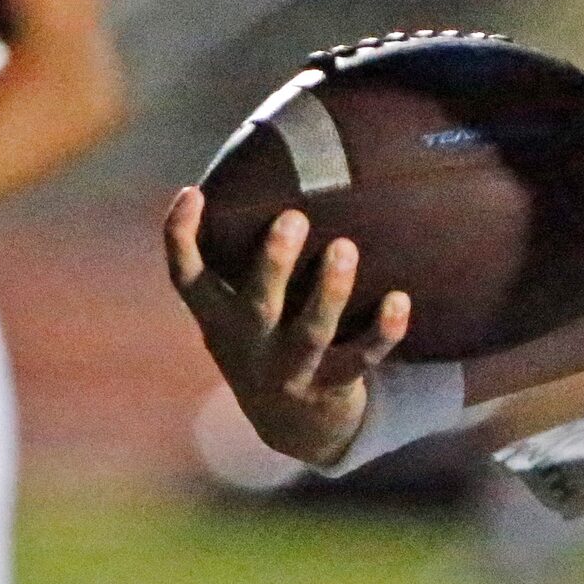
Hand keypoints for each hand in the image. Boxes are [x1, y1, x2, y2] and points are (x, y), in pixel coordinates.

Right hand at [162, 187, 410, 466]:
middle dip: (272, 264)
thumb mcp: (241, 303)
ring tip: (346, 249)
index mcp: (220, 319)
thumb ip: (245, 250)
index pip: (188, 278)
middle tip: (292, 217)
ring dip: (329, 294)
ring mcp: (289, 371)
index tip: (193, 192)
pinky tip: (401, 300)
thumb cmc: (267, 335)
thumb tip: (277, 157)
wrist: (292, 425)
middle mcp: (250, 347)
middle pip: (257, 306)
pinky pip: (360, 360)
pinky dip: (381, 333)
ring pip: (311, 334)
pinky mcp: (330, 387)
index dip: (182, 238)